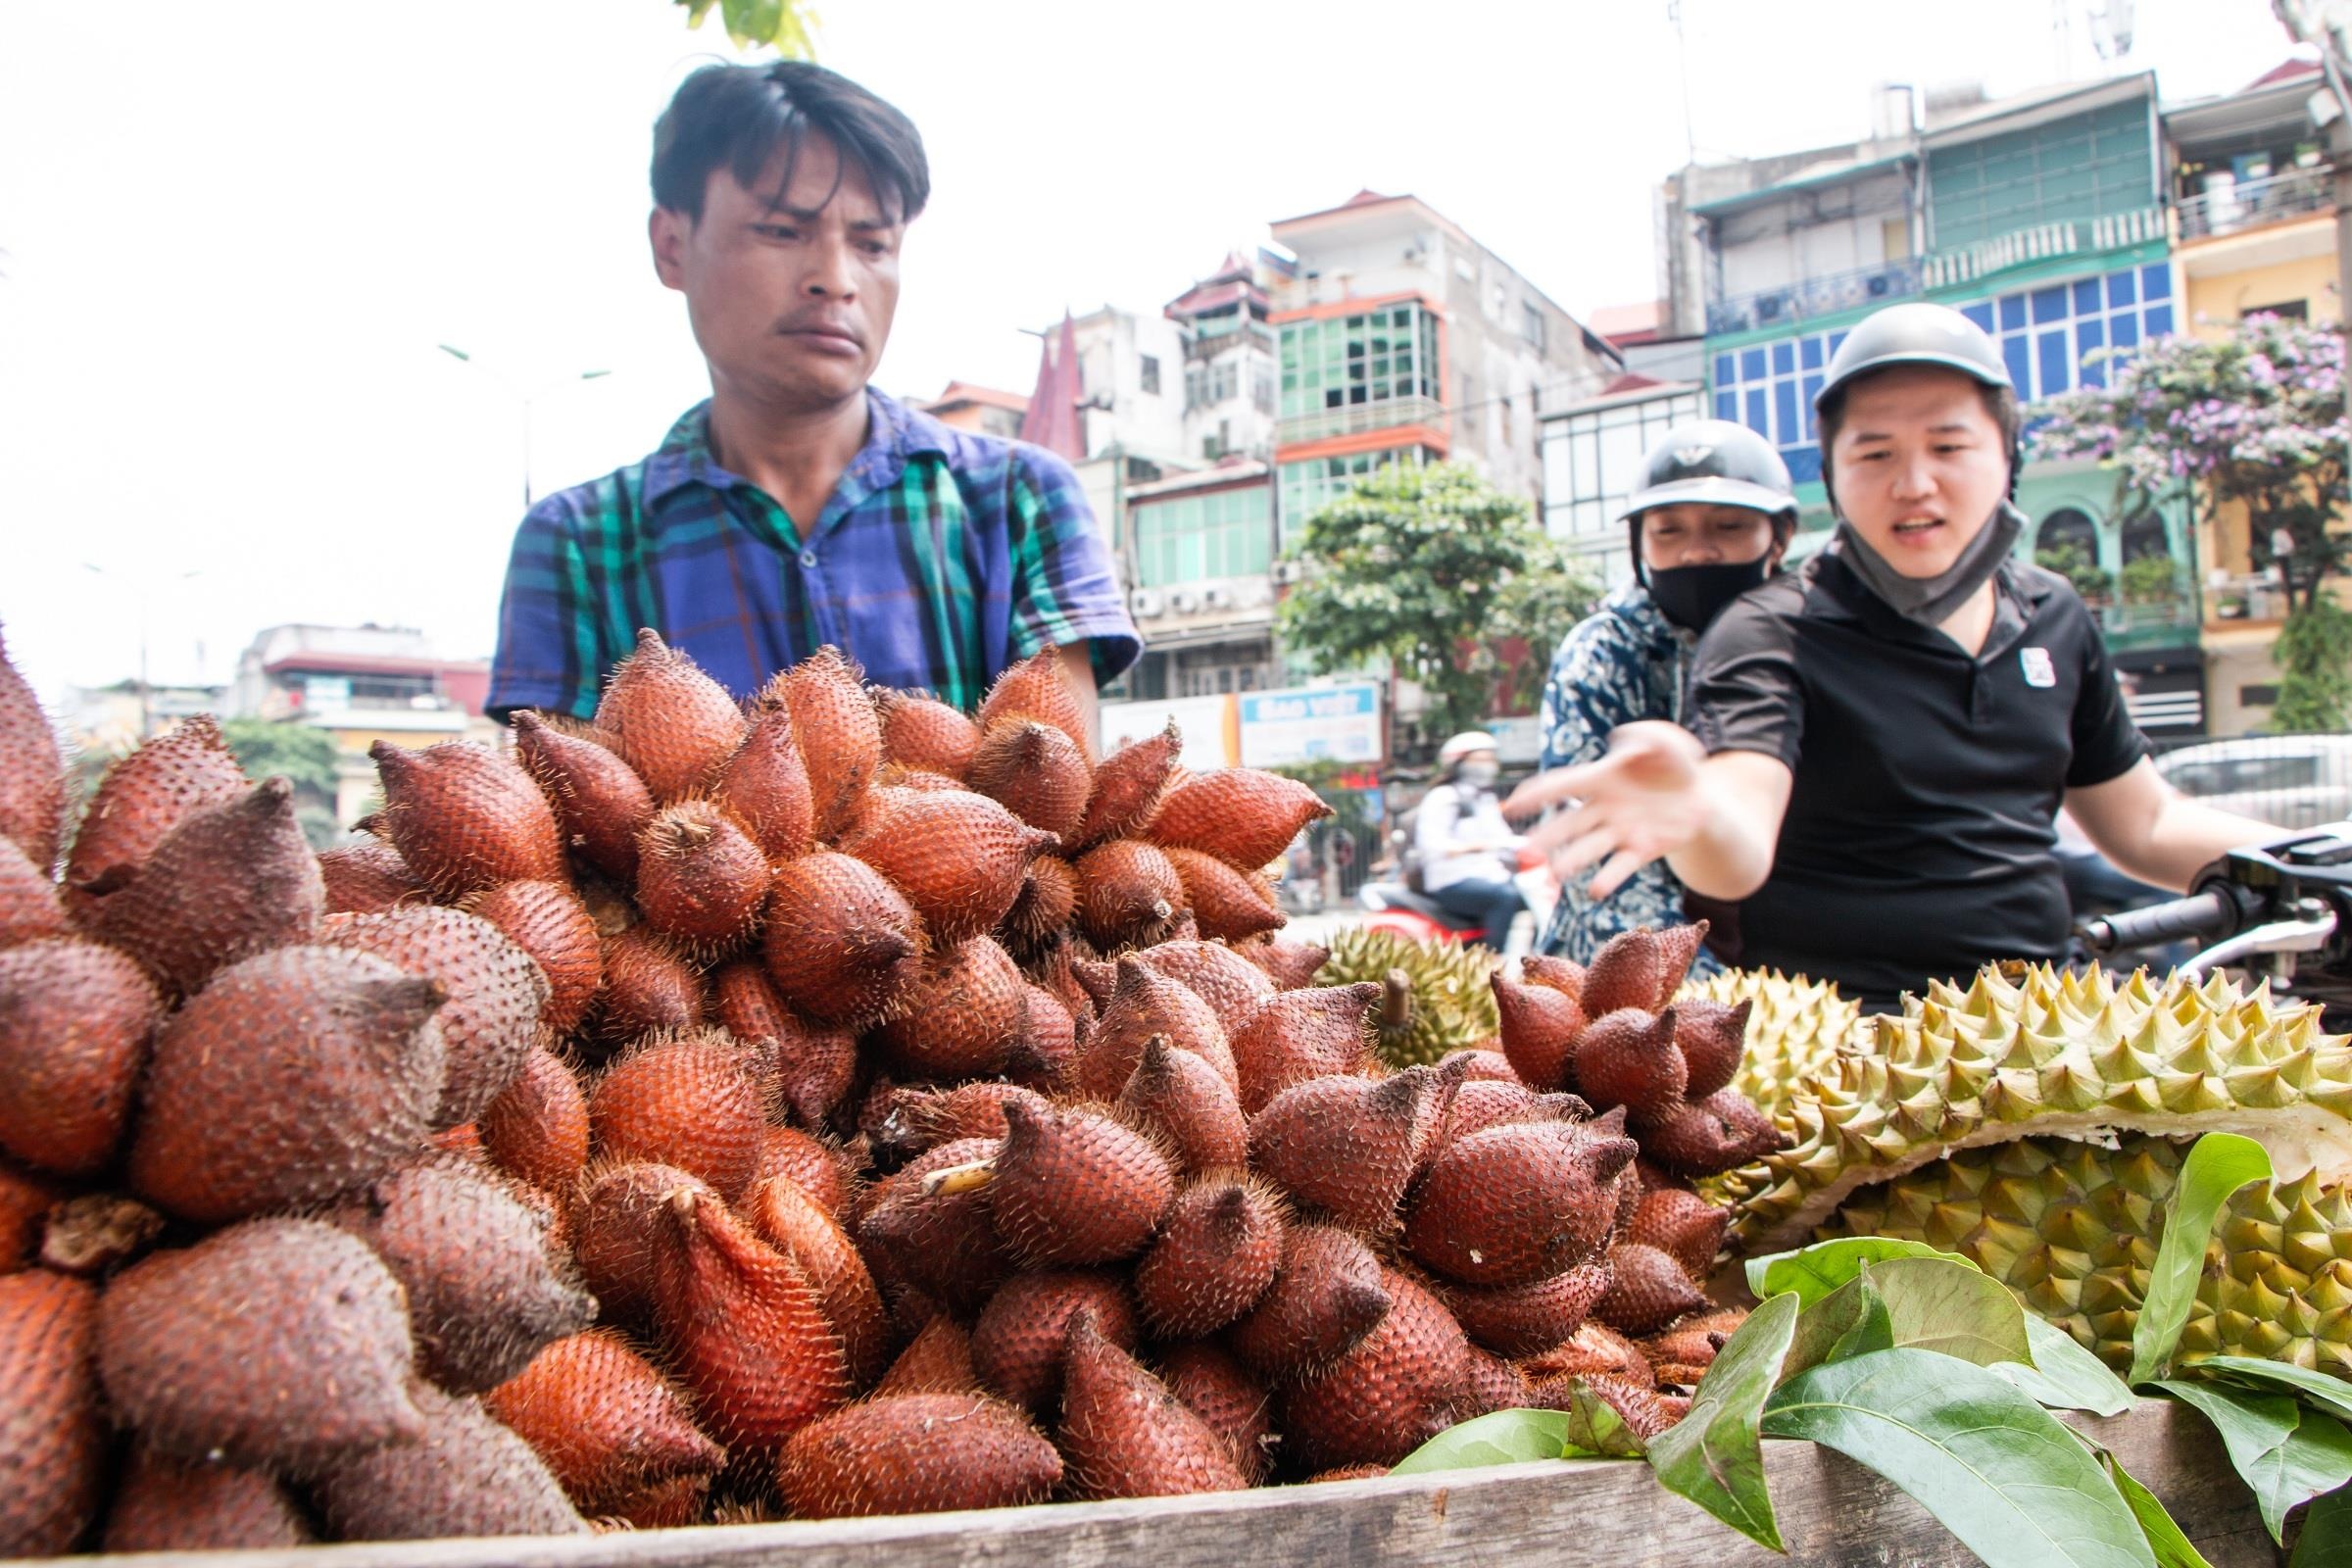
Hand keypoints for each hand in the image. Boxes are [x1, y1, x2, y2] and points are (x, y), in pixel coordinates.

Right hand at [1503, 722, 1710, 899]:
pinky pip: (1621, 866)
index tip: (1508, 808)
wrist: (1702, 794)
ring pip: (1588, 849)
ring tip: (1553, 875)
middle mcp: (1604, 809)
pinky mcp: (1642, 850)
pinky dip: (1608, 879)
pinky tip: (1596, 890)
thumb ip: (1644, 736)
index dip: (1534, 795)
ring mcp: (1621, 832)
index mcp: (1600, 779)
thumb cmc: (1674, 761)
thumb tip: (1622, 745)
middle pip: (1567, 825)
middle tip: (1524, 852)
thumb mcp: (1663, 739)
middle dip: (1545, 838)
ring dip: (1569, 862)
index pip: (1561, 786)